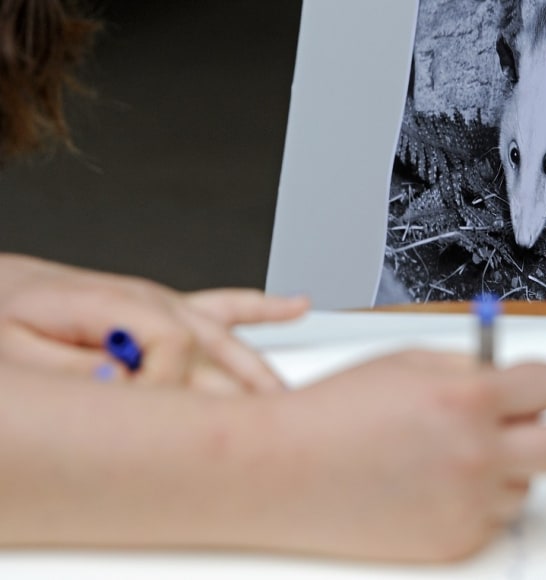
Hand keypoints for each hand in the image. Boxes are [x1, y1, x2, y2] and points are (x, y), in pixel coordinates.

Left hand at [0, 253, 308, 393]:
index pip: (174, 349)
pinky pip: (227, 305)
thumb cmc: (6, 315)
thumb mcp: (19, 352)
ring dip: (260, 372)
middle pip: (215, 350)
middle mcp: (153, 303)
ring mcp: (167, 303)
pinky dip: (265, 308)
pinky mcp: (170, 308)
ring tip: (288, 403)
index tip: (150, 414)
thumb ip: (76, 370)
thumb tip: (129, 386)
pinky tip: (294, 307)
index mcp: (118, 307)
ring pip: (230, 339)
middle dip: (241, 394)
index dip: (168, 387)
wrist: (5, 289)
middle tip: (266, 431)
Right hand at [252, 351, 545, 561]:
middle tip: (515, 426)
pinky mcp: (453, 541)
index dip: (540, 382)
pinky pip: (491, 519)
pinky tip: (430, 484)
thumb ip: (467, 367)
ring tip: (449, 456)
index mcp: (467, 398)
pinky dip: (472, 501)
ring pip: (526, 485)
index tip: (529, 386)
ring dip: (502, 469)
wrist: (286, 468)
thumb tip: (505, 375)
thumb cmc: (334, 412)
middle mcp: (477, 454)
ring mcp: (468, 504)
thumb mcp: (405, 362)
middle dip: (545, 431)